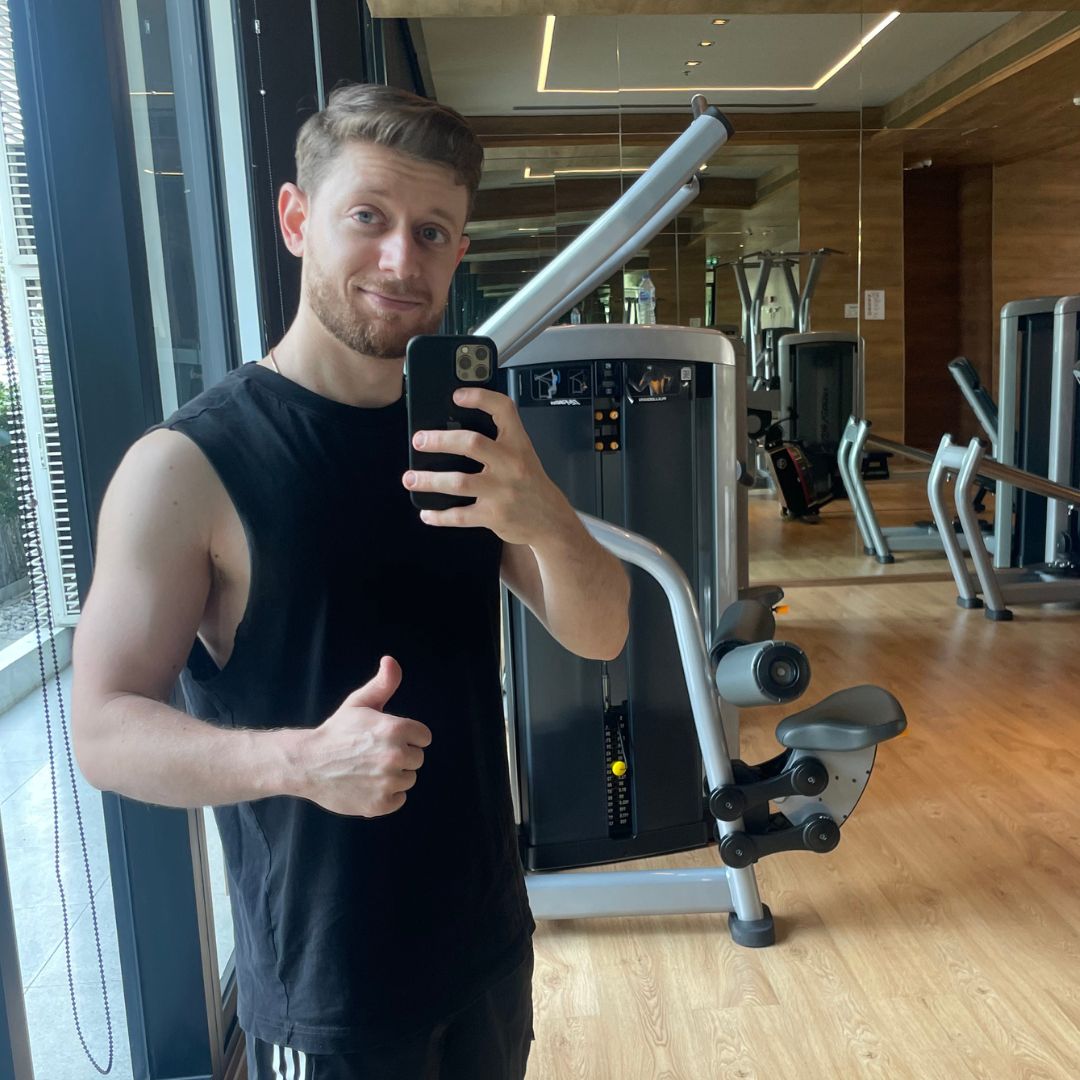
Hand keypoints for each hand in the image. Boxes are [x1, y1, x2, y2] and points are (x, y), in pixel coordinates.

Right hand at [295, 657, 431, 816]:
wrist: (308, 763)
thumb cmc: (337, 731)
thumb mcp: (360, 702)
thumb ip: (383, 683)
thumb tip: (391, 660)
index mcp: (396, 729)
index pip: (423, 737)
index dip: (407, 737)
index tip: (387, 737)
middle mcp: (395, 755)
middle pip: (417, 759)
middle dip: (401, 756)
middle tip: (374, 754)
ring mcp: (388, 782)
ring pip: (408, 780)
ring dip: (393, 776)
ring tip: (369, 769)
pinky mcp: (380, 804)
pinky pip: (399, 800)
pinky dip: (387, 796)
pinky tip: (368, 785)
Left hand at [402, 387, 571, 545]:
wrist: (552, 520)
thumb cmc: (532, 485)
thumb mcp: (523, 454)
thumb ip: (498, 440)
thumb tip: (454, 428)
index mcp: (518, 444)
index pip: (503, 410)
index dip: (480, 398)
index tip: (457, 395)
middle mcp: (511, 464)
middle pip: (472, 444)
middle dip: (440, 441)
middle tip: (419, 441)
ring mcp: (502, 491)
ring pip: (459, 482)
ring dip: (429, 480)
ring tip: (411, 478)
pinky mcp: (494, 516)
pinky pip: (460, 516)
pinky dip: (439, 516)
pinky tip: (427, 513)